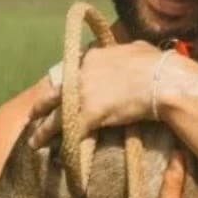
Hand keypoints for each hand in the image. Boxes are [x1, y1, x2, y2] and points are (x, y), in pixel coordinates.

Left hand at [27, 41, 166, 148]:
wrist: (163, 81)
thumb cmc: (158, 65)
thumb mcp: (139, 49)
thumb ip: (128, 51)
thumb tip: (134, 51)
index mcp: (93, 58)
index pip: (73, 70)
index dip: (68, 82)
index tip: (66, 90)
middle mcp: (82, 74)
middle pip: (56, 91)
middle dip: (43, 104)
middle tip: (35, 113)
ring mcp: (83, 95)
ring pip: (55, 113)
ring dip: (42, 128)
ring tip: (33, 139)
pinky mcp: (89, 115)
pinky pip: (66, 130)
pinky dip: (53, 140)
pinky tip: (45, 148)